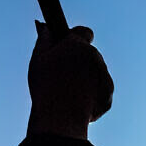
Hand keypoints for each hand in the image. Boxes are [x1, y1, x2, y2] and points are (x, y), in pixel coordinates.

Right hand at [27, 24, 111, 138]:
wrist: (60, 118)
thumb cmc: (45, 86)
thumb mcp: (38, 59)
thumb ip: (43, 39)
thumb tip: (45, 27)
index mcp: (78, 45)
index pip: (85, 32)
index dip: (77, 37)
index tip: (68, 44)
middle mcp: (94, 57)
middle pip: (89, 55)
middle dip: (79, 62)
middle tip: (61, 75)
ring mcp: (104, 77)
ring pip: (96, 74)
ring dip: (85, 79)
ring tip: (66, 93)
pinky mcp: (108, 96)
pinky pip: (100, 92)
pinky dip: (91, 96)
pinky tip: (75, 105)